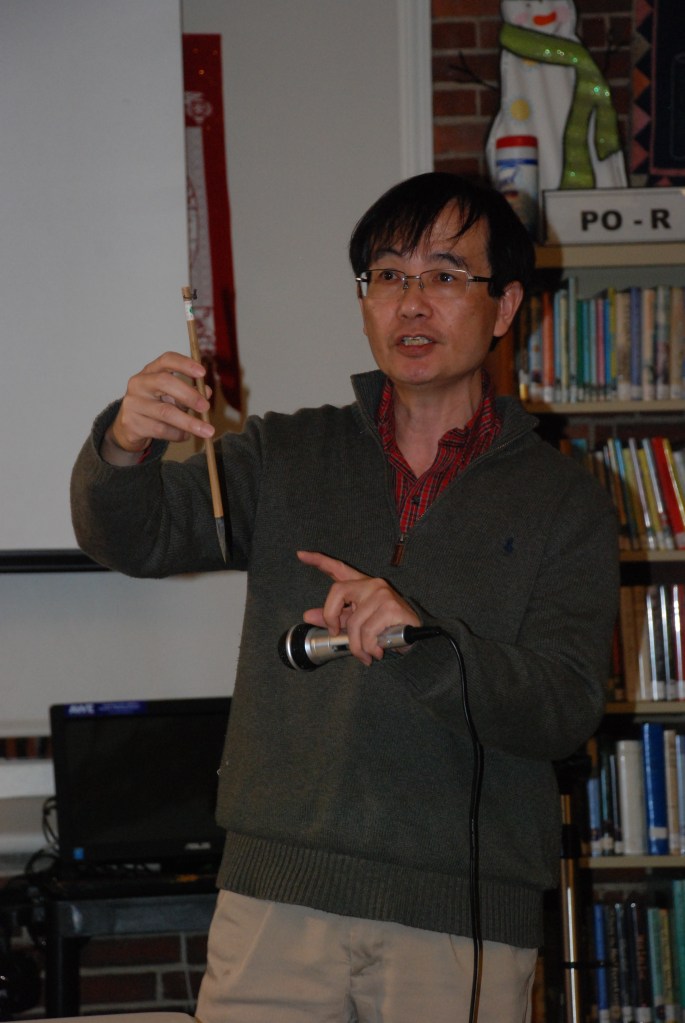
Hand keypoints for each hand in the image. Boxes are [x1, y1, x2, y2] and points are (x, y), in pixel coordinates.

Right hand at [102, 352, 214, 462]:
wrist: (129, 427)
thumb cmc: (155, 406)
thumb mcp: (173, 396)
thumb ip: (190, 392)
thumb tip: (207, 392)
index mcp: (150, 371)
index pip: (167, 360)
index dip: (185, 364)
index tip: (202, 372)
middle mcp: (139, 383)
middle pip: (165, 382)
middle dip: (189, 395)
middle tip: (206, 407)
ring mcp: (133, 403)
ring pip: (165, 412)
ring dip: (189, 422)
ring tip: (207, 431)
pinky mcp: (132, 423)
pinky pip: (161, 429)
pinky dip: (178, 434)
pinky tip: (185, 435)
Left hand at [297, 550, 420, 665]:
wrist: (415, 638)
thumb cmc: (385, 628)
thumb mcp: (356, 622)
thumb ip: (334, 617)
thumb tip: (308, 615)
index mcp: (361, 586)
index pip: (338, 569)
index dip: (318, 561)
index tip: (300, 554)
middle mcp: (371, 585)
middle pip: (337, 592)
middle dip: (331, 617)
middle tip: (336, 633)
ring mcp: (382, 594)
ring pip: (353, 622)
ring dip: (356, 646)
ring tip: (364, 654)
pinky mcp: (391, 608)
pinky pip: (367, 632)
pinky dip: (368, 648)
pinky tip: (376, 651)